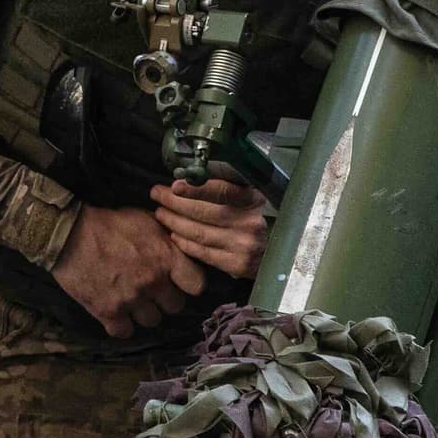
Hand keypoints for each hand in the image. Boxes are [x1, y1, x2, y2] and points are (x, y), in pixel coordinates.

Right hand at [53, 202, 206, 336]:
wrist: (69, 234)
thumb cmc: (108, 223)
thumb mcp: (145, 220)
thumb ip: (167, 237)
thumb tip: (183, 245)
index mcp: (166, 257)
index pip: (197, 285)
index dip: (189, 284)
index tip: (180, 281)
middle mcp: (153, 281)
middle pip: (175, 306)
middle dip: (165, 299)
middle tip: (151, 289)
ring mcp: (131, 299)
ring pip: (152, 321)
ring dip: (144, 312)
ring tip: (131, 299)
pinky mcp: (108, 312)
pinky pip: (125, 332)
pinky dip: (121, 325)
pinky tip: (116, 312)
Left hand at [150, 176, 271, 282]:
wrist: (280, 251)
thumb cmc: (260, 217)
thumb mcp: (252, 195)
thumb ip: (228, 184)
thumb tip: (196, 172)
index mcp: (253, 200)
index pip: (221, 192)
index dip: (195, 189)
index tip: (174, 185)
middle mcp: (249, 223)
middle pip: (204, 213)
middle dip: (174, 203)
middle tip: (157, 195)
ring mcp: (243, 246)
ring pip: (199, 233)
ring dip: (175, 222)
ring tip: (161, 213)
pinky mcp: (237, 264)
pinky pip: (203, 253)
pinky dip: (185, 243)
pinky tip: (174, 235)